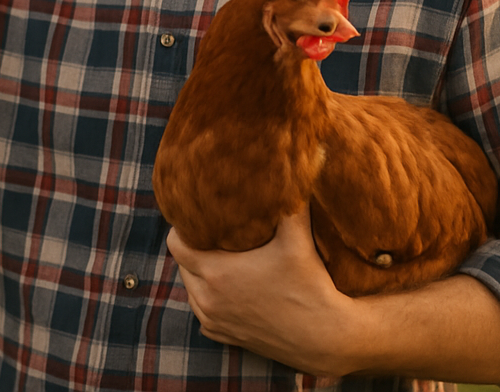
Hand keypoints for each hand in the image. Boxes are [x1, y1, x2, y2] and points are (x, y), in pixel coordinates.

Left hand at [166, 206, 354, 377]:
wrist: (324, 337)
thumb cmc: (309, 286)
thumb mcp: (299, 239)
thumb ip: (293, 201)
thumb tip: (301, 162)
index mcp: (216, 273)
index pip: (175, 244)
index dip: (183, 227)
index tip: (199, 216)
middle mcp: (208, 299)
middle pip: (181, 265)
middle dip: (192, 248)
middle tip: (211, 232)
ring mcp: (215, 321)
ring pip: (190, 290)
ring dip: (199, 274)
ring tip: (218, 256)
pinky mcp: (226, 337)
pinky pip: (202, 314)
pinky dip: (208, 299)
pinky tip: (226, 287)